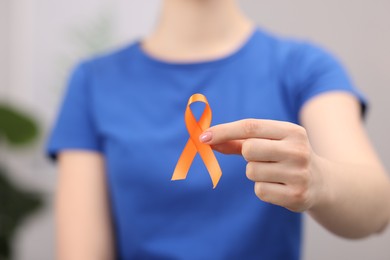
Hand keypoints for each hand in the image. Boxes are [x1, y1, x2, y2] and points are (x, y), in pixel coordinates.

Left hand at [199, 119, 323, 211]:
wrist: (322, 183)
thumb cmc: (286, 156)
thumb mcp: (270, 142)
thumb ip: (238, 141)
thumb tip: (207, 140)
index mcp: (292, 131)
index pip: (250, 126)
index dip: (224, 131)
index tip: (203, 137)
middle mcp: (298, 150)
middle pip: (249, 149)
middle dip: (247, 155)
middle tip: (262, 158)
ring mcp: (299, 174)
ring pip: (252, 172)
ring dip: (256, 173)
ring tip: (274, 173)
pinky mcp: (296, 195)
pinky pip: (260, 191)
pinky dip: (263, 189)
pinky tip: (279, 187)